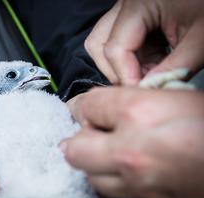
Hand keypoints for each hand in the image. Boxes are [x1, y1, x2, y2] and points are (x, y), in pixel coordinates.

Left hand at [62, 87, 203, 197]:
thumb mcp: (172, 96)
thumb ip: (131, 99)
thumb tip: (100, 105)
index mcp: (139, 113)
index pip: (86, 106)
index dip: (83, 105)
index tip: (86, 108)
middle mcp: (131, 153)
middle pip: (74, 148)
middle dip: (80, 137)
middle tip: (95, 130)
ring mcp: (138, 185)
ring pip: (90, 175)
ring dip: (94, 161)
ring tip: (111, 150)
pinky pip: (113, 192)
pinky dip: (113, 179)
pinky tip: (128, 168)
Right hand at [85, 0, 203, 84]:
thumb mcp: (200, 40)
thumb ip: (173, 69)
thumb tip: (147, 91)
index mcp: (138, 4)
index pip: (115, 48)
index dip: (125, 77)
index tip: (141, 94)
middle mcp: (125, 5)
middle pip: (98, 44)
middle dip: (115, 71)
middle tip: (138, 84)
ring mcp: (126, 10)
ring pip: (103, 44)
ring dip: (121, 66)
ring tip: (148, 74)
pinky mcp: (132, 18)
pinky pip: (119, 43)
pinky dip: (132, 60)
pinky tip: (154, 65)